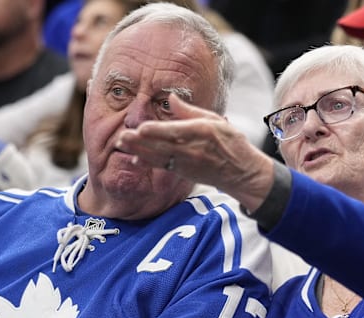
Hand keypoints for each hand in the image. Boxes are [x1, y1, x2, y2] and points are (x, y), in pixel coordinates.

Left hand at [116, 93, 273, 211]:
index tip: (141, 128)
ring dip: (139, 151)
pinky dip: (149, 163)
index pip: (176, 131)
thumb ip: (190, 111)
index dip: (158, 131)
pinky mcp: (184, 173)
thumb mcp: (215, 120)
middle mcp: (193, 149)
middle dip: (140, 142)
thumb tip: (172, 97)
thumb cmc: (231, 143)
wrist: (242, 173)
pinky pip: (163, 167)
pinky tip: (135, 159)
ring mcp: (187, 163)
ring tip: (122, 144)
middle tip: (122, 136)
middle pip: (162, 145)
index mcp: (202, 132)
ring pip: (159, 157)